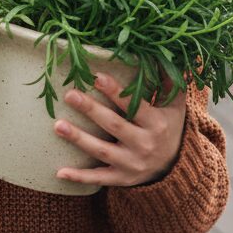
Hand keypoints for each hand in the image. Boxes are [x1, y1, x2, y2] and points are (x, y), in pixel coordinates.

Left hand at [54, 72, 185, 187]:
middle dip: (91, 110)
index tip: (97, 77)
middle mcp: (145, 145)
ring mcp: (132, 164)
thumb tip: (160, 53)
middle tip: (70, 94)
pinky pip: (98, 179)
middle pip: (114, 126)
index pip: (135, 106)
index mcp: (157, 123)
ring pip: (102, 151)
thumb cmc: (168, 127)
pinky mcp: (121, 178)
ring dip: (79, 139)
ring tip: (57, 125)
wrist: (175, 167)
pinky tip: (58, 172)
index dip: (116, 92)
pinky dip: (79, 177)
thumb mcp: (174, 105)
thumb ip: (168, 82)